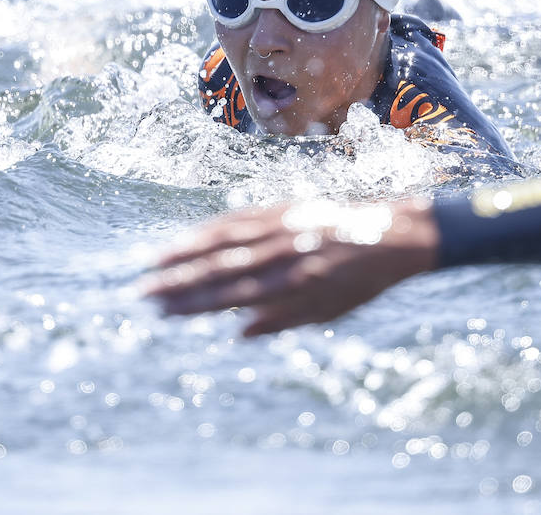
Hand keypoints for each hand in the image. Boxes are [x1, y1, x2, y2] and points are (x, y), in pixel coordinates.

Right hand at [144, 198, 440, 336]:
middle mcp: (284, 254)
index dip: (194, 305)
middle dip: (178, 281)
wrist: (398, 234)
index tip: (163, 312)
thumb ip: (282, 321)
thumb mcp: (329, 311)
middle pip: (220, 268)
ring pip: (224, 239)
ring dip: (185, 250)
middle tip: (142, 291)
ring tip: (152, 262)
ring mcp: (284, 227)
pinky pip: (242, 217)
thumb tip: (238, 333)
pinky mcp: (288, 207)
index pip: (232, 297)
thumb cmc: (364, 280)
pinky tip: (190, 235)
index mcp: (293, 285)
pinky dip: (212, 227)